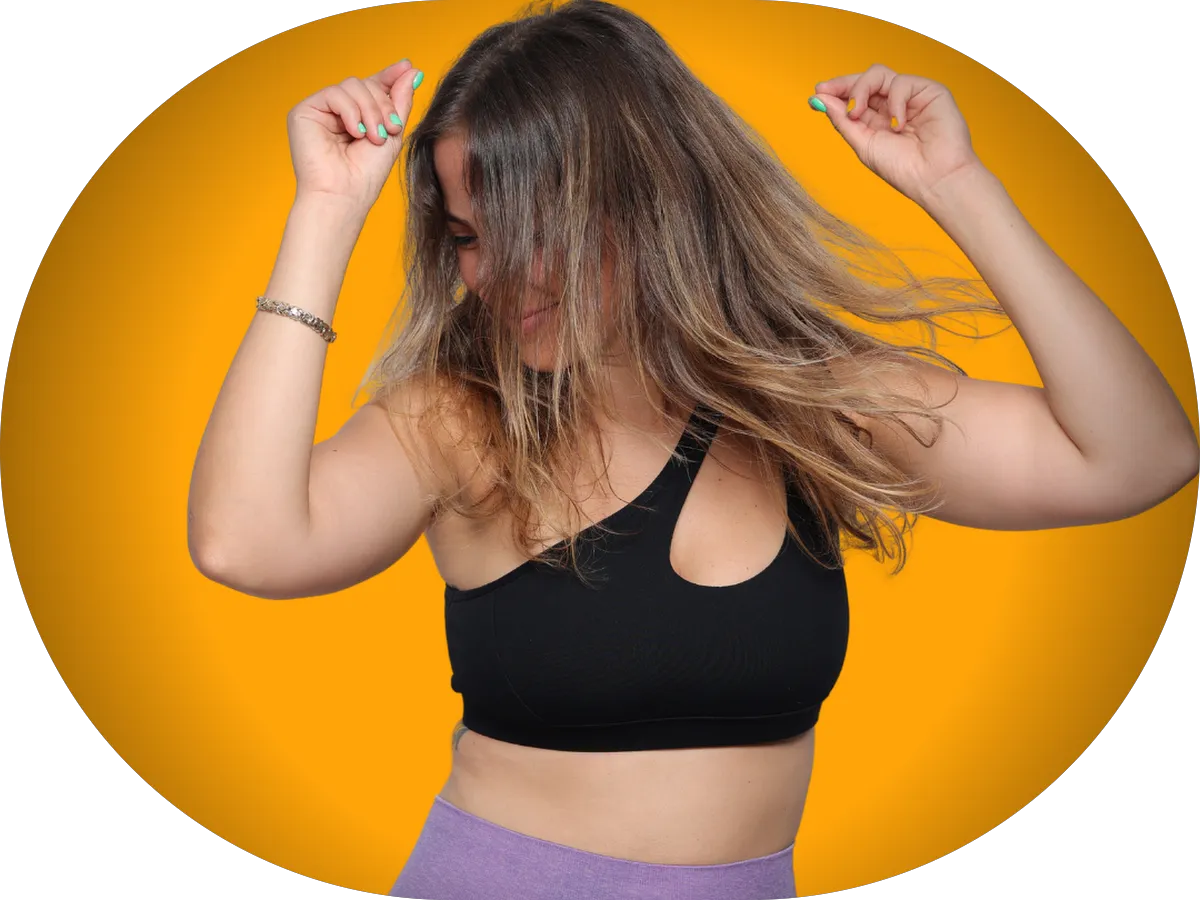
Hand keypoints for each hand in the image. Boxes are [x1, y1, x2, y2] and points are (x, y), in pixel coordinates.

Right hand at [286, 59, 421, 211]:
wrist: (345, 195)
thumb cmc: (367, 174)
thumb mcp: (392, 133)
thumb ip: (399, 101)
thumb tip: (411, 70)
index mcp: (357, 116)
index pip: (372, 87)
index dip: (390, 76)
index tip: (408, 68)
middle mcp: (337, 111)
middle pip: (365, 84)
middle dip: (383, 105)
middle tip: (390, 129)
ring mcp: (320, 110)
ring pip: (352, 85)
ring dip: (370, 110)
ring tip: (373, 137)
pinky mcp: (304, 111)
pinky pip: (335, 93)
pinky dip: (351, 111)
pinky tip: (355, 132)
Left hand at [811, 65, 982, 207]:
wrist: (934, 179)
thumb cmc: (903, 169)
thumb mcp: (863, 144)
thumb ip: (843, 121)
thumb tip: (818, 99)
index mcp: (877, 119)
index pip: (854, 95)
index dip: (836, 90)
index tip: (818, 91)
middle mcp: (892, 105)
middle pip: (864, 80)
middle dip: (844, 85)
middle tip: (827, 92)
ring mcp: (910, 97)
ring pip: (879, 74)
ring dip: (862, 90)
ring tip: (858, 113)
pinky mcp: (929, 91)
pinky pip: (901, 83)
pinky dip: (894, 102)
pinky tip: (897, 125)